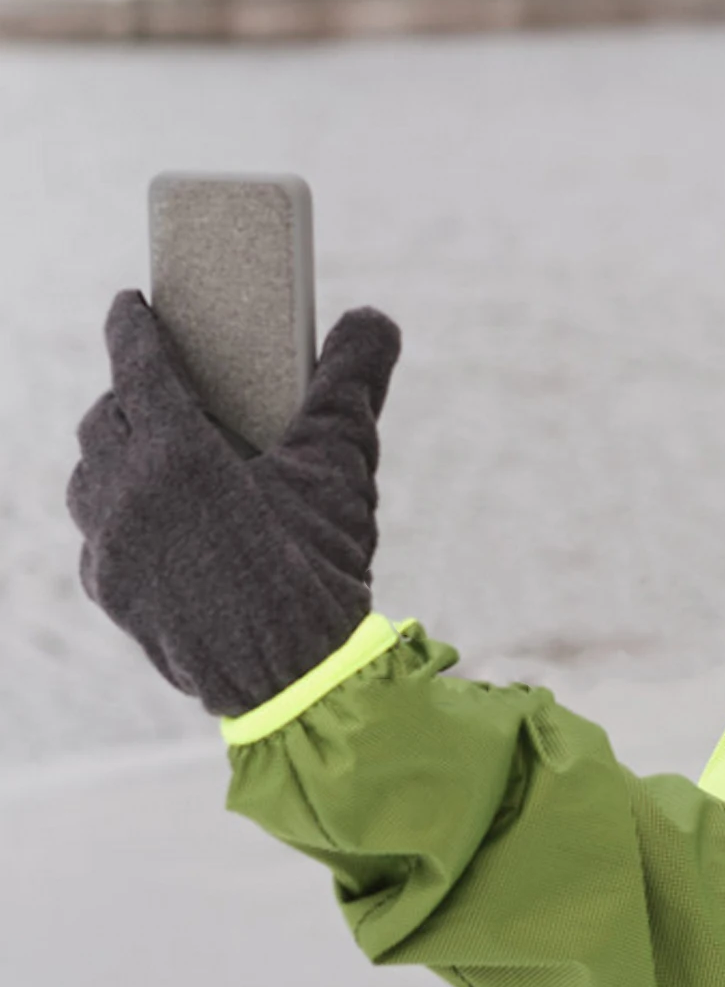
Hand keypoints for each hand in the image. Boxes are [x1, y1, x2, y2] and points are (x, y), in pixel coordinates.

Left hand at [66, 289, 400, 717]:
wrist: (299, 681)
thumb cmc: (320, 570)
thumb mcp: (341, 471)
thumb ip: (351, 387)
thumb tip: (374, 320)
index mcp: (176, 454)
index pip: (136, 366)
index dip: (130, 328)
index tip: (130, 305)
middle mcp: (126, 497)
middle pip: (105, 419)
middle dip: (126, 391)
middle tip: (161, 381)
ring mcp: (110, 550)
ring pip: (88, 479)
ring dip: (113, 454)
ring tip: (153, 451)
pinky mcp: (112, 594)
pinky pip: (97, 536)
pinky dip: (118, 513)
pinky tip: (156, 521)